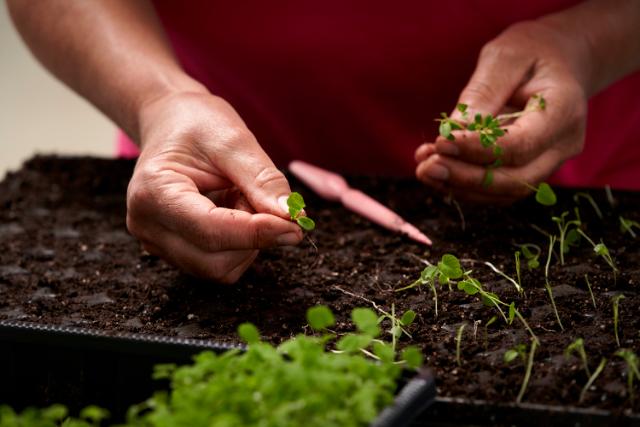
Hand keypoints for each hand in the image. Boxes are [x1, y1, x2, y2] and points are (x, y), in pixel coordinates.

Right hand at [126, 91, 302, 283]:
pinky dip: (239, 246)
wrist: (172, 122)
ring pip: (219, 269)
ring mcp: (158, 243)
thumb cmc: (197, 123)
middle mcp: (147, 226)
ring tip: (240, 197)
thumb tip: (292, 218)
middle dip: (252, 237)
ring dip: (247, 242)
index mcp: (154, 192)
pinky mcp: (175, 252)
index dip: (256, 233)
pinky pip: (218, 265)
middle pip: (213, 261)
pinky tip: (233, 212)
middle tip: (258, 196)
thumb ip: (263, 181)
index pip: (209, 231)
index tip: (294, 225)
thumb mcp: (233, 139)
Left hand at [416, 19, 589, 203]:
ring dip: (460, 186)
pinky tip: (437, 170)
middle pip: (515, 179)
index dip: (478, 149)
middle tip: (427, 167)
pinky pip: (497, 190)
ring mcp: (549, 164)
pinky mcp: (530, 171)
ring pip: (504, 192)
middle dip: (465, 177)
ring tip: (424, 169)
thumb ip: (482, 94)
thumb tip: (453, 131)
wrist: (556, 62)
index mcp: (564, 111)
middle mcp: (563, 145)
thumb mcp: (505, 58)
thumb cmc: (530, 53)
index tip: (441, 142)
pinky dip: (464, 185)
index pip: (520, 145)